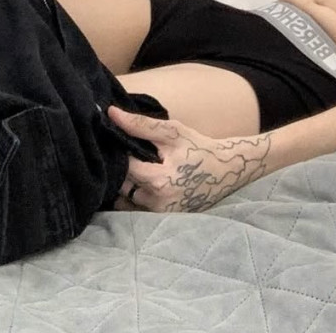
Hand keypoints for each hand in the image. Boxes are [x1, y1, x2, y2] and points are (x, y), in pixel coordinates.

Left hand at [108, 105, 271, 213]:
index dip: (120, 152)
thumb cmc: (198, 148)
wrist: (225, 172)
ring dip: (126, 185)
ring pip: (125, 200)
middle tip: (130, 155)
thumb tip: (110, 114)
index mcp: (159, 181)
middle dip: (121, 169)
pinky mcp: (162, 221)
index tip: (123, 142)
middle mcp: (157, 203)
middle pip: (122, 185)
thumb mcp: (172, 131)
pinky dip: (133, 197)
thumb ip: (140, 125)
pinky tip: (143, 183)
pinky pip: (135, 211)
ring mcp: (160, 216)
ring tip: (138, 169)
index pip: (124, 167)